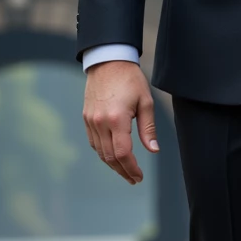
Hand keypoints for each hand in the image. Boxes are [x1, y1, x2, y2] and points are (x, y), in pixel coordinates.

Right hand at [82, 60, 157, 184]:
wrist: (107, 61)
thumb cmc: (130, 79)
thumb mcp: (146, 102)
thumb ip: (148, 129)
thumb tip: (154, 150)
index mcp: (117, 119)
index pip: (123, 153)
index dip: (131, 168)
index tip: (139, 176)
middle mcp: (100, 122)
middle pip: (110, 157)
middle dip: (123, 171)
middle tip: (134, 179)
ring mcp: (91, 121)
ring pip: (100, 152)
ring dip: (112, 164)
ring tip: (125, 171)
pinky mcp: (86, 117)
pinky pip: (93, 142)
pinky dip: (103, 153)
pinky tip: (113, 156)